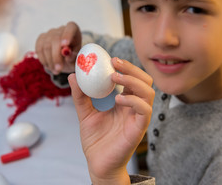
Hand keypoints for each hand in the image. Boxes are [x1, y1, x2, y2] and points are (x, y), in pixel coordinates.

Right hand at [35, 21, 81, 73]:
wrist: (65, 58)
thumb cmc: (73, 56)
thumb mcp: (76, 58)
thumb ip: (73, 56)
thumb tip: (67, 54)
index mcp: (73, 29)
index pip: (70, 27)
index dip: (67, 35)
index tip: (65, 44)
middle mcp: (61, 29)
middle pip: (55, 39)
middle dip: (56, 56)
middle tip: (59, 69)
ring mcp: (50, 33)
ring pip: (46, 46)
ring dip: (50, 61)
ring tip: (56, 71)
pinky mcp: (41, 38)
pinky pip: (39, 49)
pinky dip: (44, 60)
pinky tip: (50, 66)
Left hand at [68, 57, 153, 184]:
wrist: (98, 164)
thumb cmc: (95, 140)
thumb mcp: (85, 113)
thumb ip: (80, 96)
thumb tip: (73, 76)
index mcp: (124, 101)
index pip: (132, 78)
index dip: (125, 66)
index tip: (110, 58)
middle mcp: (134, 107)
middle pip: (144, 81)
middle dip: (132, 68)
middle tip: (115, 62)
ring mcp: (138, 118)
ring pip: (148, 93)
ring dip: (133, 81)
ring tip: (115, 78)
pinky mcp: (139, 129)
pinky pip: (145, 110)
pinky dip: (134, 101)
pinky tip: (118, 99)